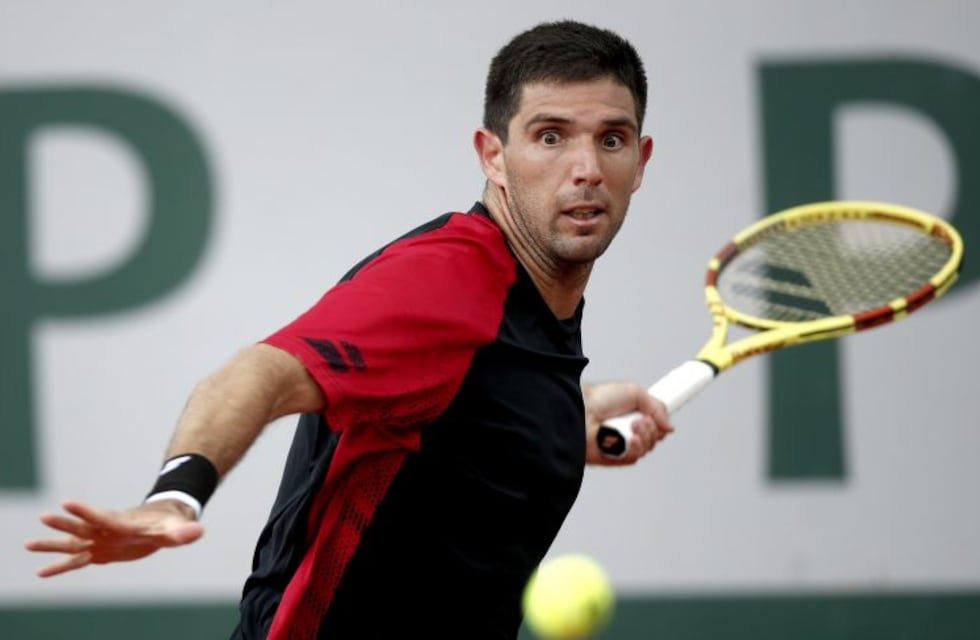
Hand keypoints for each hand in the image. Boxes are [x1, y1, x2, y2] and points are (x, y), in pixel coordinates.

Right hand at [24, 499, 203, 577]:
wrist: (163, 523)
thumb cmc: (170, 524)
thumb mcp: (178, 529)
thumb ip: (185, 531)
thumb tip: (197, 532)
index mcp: (123, 523)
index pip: (102, 517)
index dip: (86, 511)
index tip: (66, 502)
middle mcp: (107, 530)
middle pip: (82, 527)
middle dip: (64, 524)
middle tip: (44, 518)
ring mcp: (101, 541)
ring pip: (73, 543)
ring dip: (53, 545)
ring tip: (28, 544)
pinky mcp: (99, 553)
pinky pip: (76, 561)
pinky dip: (60, 567)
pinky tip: (41, 573)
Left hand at [584, 381, 673, 465]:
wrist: (581, 410)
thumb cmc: (599, 398)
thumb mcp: (635, 391)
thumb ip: (657, 407)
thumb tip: (670, 427)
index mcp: (631, 414)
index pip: (655, 424)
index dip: (660, 423)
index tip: (660, 419)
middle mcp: (626, 430)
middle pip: (654, 437)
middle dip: (652, 428)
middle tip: (640, 419)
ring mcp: (620, 444)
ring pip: (646, 448)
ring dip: (645, 436)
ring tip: (633, 426)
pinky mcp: (612, 457)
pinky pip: (634, 458)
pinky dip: (637, 449)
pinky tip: (632, 439)